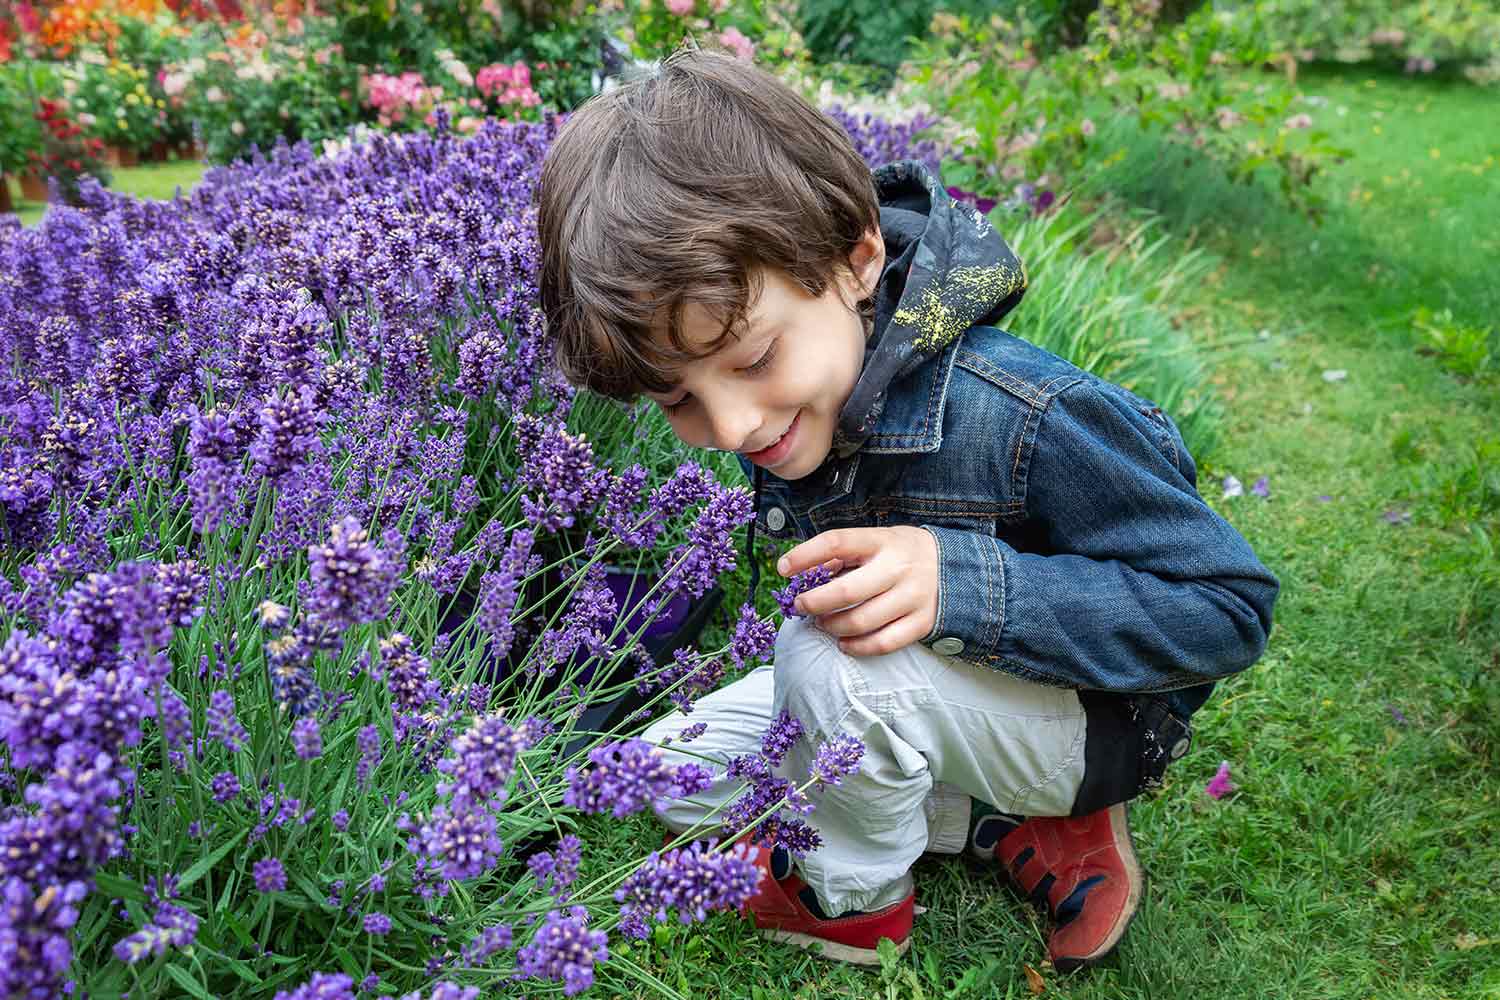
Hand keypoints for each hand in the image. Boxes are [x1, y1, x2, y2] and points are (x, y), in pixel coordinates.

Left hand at [776, 526, 938, 655]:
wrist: (953, 567)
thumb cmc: (901, 553)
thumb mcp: (877, 540)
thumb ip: (844, 554)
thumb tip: (806, 573)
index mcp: (882, 541)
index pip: (837, 542)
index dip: (805, 555)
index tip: (783, 568)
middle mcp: (898, 568)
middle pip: (846, 591)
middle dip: (814, 602)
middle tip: (800, 605)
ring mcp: (912, 597)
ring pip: (860, 621)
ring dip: (832, 626)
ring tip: (823, 623)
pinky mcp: (921, 623)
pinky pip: (882, 643)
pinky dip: (857, 647)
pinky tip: (844, 642)